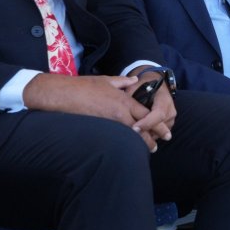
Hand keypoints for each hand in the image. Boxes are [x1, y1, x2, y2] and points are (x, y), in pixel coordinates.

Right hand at [24, 74, 172, 150]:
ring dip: (139, 143)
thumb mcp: (107, 80)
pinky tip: (128, 148)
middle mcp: (119, 113)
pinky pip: (116, 138)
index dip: (157, 124)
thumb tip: (134, 80)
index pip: (146, 115)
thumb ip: (123, 82)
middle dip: (152, 138)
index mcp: (123, 101)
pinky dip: (124, 143)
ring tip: (148, 149)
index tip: (165, 131)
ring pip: (130, 136)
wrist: (64, 94)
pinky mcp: (100, 129)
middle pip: (142, 129)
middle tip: (159, 145)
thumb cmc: (85, 86)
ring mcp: (110, 122)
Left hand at [127, 80, 176, 151]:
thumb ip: (129, 96)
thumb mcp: (136, 86)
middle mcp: (170, 109)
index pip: (159, 114)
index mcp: (164, 98)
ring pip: (160, 132)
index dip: (147, 122)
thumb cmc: (144, 85)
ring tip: (132, 136)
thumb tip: (120, 107)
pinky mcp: (168, 124)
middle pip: (160, 126)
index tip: (134, 127)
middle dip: (145, 132)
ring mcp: (171, 118)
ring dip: (147, 135)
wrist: (155, 82)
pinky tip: (138, 135)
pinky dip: (149, 135)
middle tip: (131, 137)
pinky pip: (159, 134)